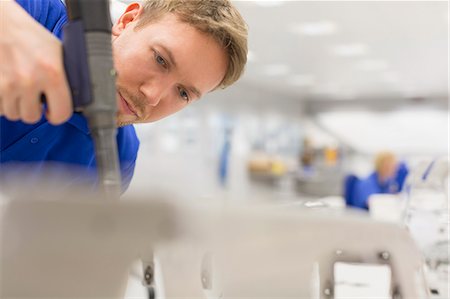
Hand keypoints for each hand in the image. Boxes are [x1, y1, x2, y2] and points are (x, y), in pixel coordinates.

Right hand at [0, 0, 71, 123]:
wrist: (3, 25)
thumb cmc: (33, 38)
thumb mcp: (59, 54)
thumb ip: (67, 78)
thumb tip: (78, 99)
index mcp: (52, 73)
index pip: (61, 113)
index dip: (58, 115)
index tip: (53, 112)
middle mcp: (29, 80)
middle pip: (32, 117)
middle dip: (34, 110)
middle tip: (35, 98)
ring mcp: (7, 83)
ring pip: (13, 114)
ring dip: (18, 106)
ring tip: (21, 91)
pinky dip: (3, 102)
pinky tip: (9, 89)